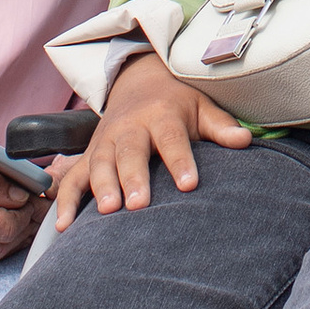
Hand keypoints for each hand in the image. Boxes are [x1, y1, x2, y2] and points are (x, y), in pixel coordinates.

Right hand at [50, 68, 250, 224]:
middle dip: (132, 178)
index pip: (171, 138)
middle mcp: (129, 127)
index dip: (180, 160)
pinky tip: (64, 227)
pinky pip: (72, 178)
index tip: (189, 185)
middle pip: (130, 152)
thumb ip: (221, 126)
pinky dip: (65, 200)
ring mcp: (105, 142)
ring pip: (99, 164)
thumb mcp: (202, 107)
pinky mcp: (88, 156)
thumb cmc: (178, 104)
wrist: (139, 81)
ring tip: (107, 211)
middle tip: (137, 205)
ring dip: (101, 186)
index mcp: (161, 114)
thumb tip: (245, 141)